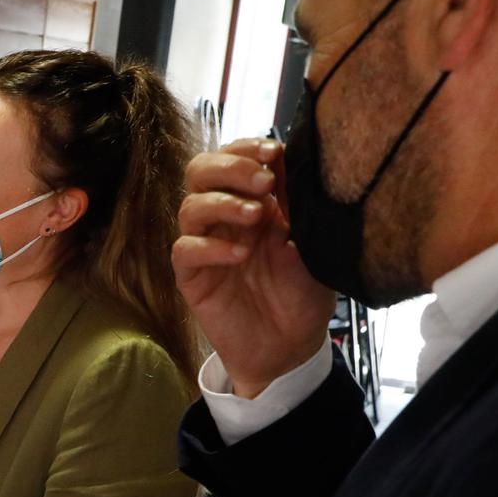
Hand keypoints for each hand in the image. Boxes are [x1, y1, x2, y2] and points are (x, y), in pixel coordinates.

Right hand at [173, 138, 335, 397]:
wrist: (290, 349)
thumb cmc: (302, 295)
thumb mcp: (312, 245)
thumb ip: (299, 209)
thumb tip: (294, 167)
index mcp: (254, 201)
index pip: (234, 157)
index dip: (247, 147)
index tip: (274, 151)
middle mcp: (224, 218)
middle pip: (200, 171)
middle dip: (229, 167)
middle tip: (263, 181)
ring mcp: (206, 246)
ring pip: (189, 206)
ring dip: (222, 203)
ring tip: (255, 216)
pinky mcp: (192, 278)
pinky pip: (185, 250)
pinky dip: (210, 246)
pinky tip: (239, 255)